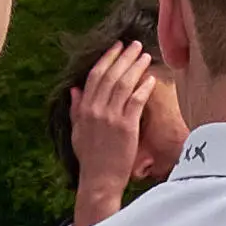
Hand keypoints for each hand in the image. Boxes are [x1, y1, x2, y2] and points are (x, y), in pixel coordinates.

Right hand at [69, 43, 158, 225]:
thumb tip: (74, 90)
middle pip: (111, 75)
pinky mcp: (126, 127)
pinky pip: (136, 101)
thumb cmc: (90, 159)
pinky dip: (143, 88)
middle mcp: (96, 109)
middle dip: (124, 57)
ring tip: (145, 56)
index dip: (107, 58)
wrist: (99, 180)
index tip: (117, 47)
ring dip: (135, 67)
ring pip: (124, 84)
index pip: (95, 76)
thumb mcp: (77, 132)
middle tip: (135, 44)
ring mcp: (111, 118)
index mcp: (84, 108)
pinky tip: (151, 79)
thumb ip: (75, 109)